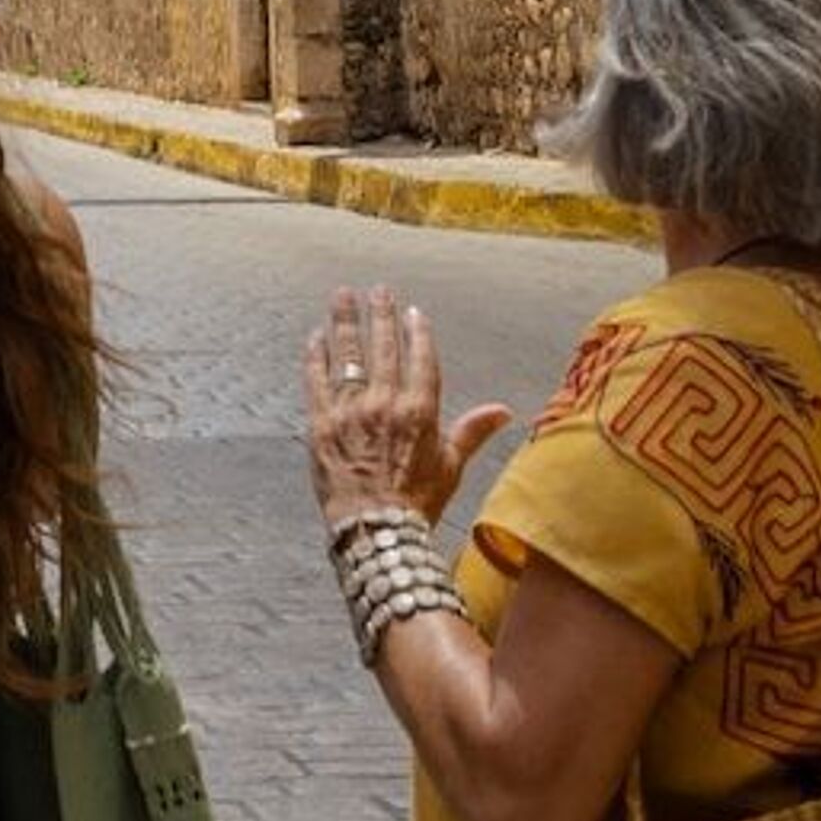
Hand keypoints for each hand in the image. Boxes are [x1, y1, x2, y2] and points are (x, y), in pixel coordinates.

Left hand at [303, 285, 514, 529]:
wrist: (376, 530)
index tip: (413, 311)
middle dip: (381, 315)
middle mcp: (386, 403)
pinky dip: (316, 356)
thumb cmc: (418, 502)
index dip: (417, 332)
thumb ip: (473, 431)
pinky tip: (316, 337)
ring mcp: (351, 411)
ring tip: (342, 296)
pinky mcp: (322, 423)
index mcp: (420, 411)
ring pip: (348, 355)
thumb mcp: (451, 466)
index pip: (421, 358)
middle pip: (384, 348)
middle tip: (378, 290)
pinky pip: (316, 380)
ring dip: (345, 322)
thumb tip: (505, 411)